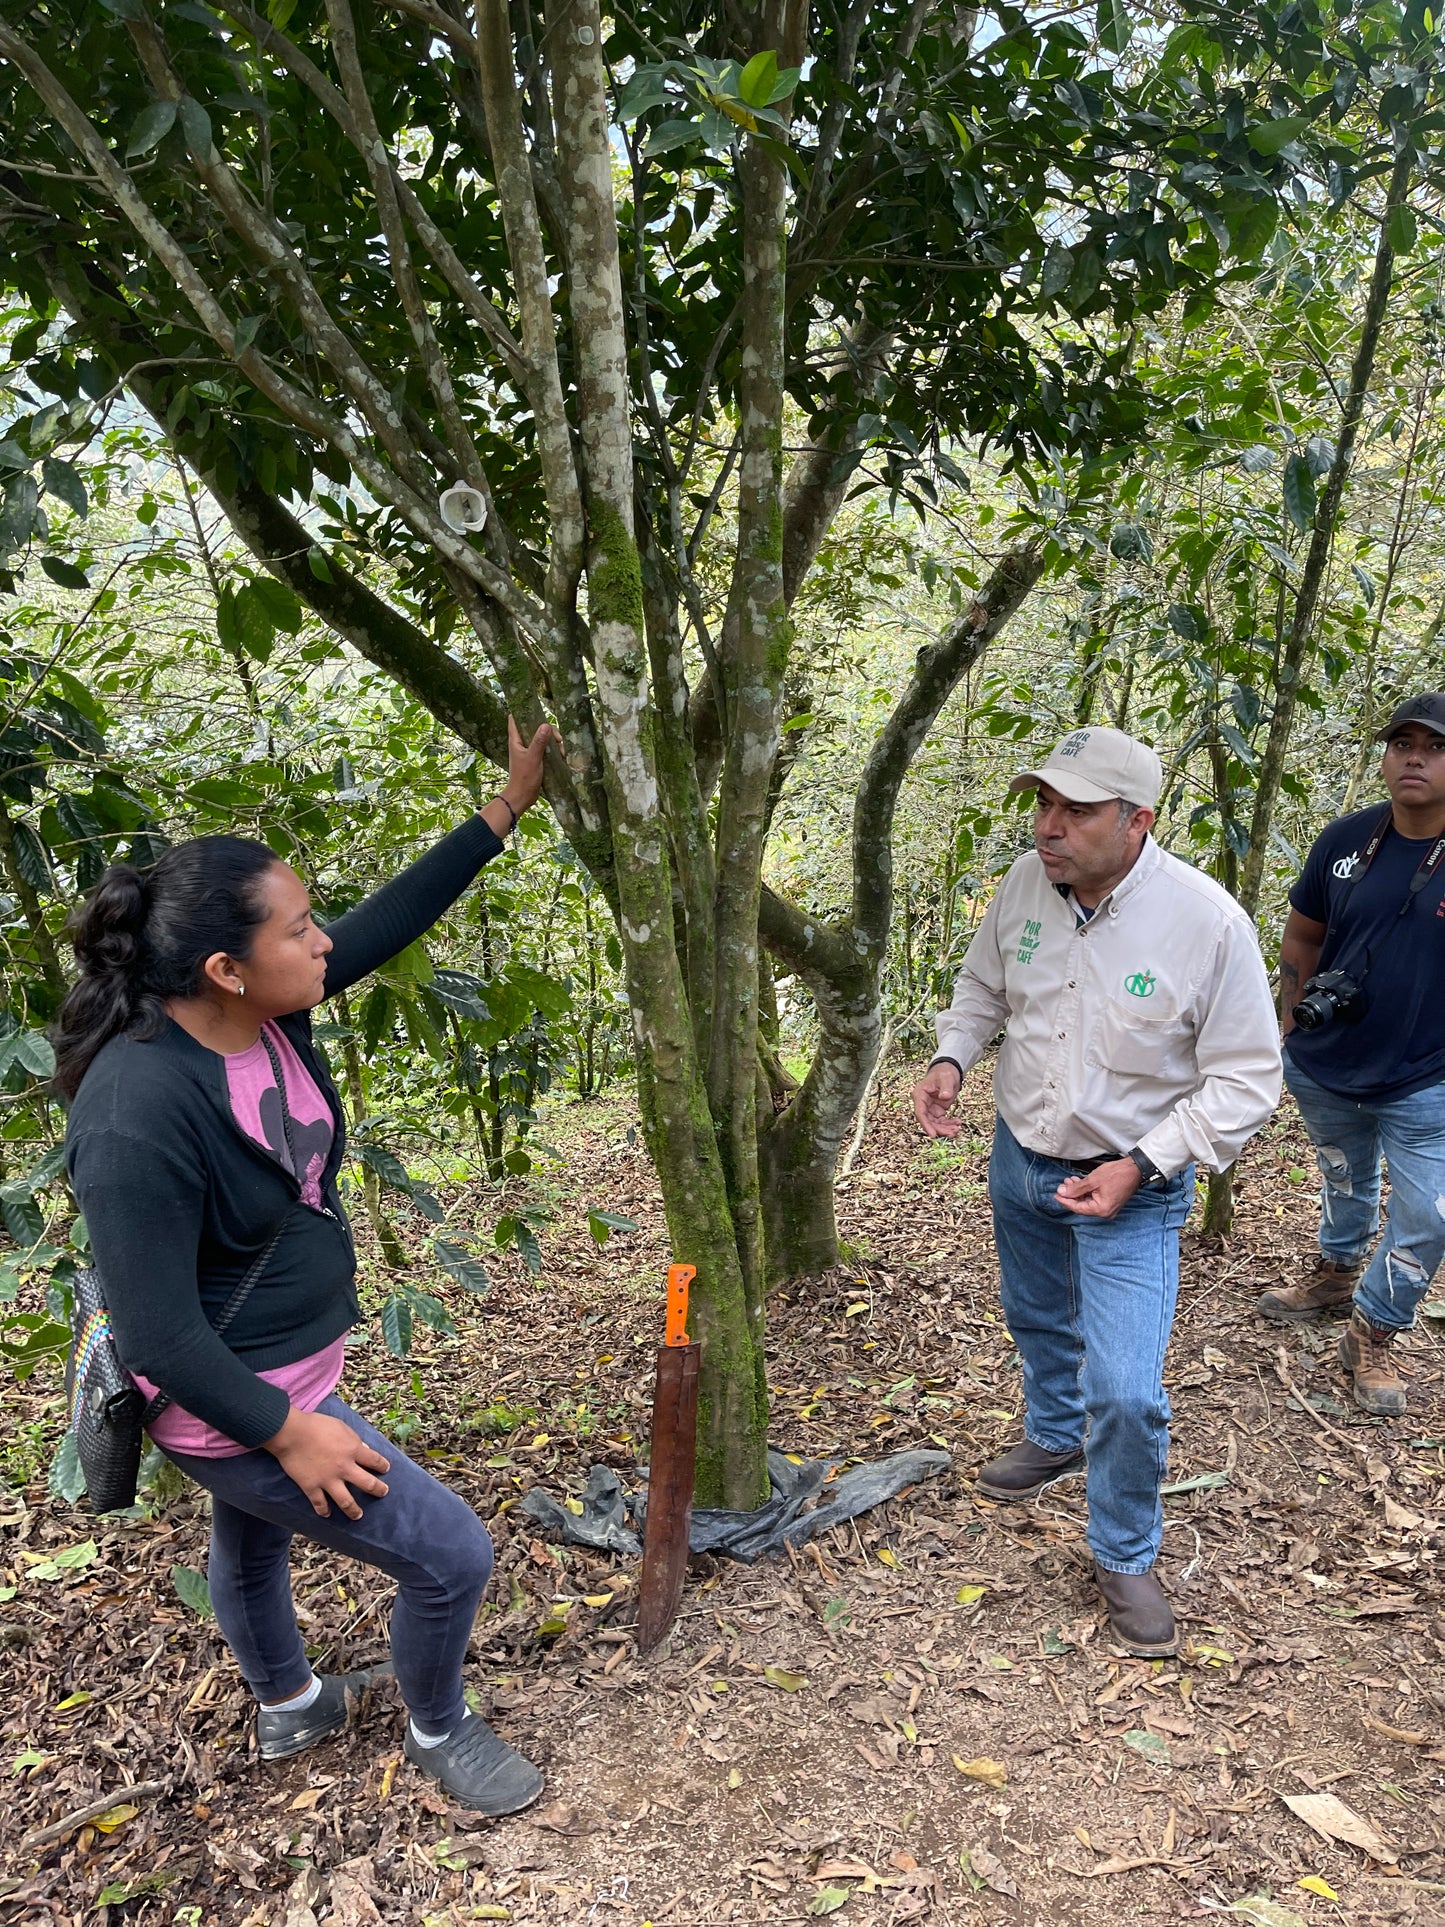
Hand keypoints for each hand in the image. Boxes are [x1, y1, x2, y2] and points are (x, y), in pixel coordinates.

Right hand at [265, 1408, 390, 1519]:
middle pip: (367, 1484)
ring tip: (358, 1515)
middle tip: (383, 1493)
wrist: (292, 1433)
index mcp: (353, 1450)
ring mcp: (328, 1480)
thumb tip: (365, 1449)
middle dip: (378, 1490)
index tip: (385, 1469)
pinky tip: (327, 1514)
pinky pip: (320, 1504)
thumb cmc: (316, 1424)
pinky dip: (323, 1510)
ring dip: (354, 1510)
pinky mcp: (311, 1487)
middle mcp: (344, 1467)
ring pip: (346, 1501)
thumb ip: (354, 1439)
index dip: (383, 1466)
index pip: (375, 1461)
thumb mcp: (341, 1426)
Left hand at [497, 714, 562, 819]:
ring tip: (562, 751)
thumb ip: (539, 741)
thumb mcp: (533, 758)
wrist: (522, 796)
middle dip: (548, 730)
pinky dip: (553, 750)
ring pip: (542, 738)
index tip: (535, 709)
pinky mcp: (535, 759)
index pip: (514, 718)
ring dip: (553, 742)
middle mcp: (521, 743)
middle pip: (534, 727)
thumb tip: (546, 725)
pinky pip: (545, 749)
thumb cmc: (524, 777)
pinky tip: (561, 756)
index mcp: (516, 740)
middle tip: (558, 740)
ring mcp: (528, 751)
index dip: (522, 711)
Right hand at [912, 1063, 962, 1138]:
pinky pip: (941, 1121)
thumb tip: (944, 1097)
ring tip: (956, 1129)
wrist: (948, 1071)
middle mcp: (923, 1103)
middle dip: (939, 1129)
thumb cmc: (944, 1072)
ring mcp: (930, 1108)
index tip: (933, 1134)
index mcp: (920, 1095)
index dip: (926, 1124)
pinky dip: (949, 1124)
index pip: (920, 1112)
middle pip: (928, 1121)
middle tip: (951, 1133)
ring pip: (935, 1123)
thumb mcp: (946, 1078)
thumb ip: (946, 1087)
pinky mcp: (937, 1110)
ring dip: (945, 1128)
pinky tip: (957, 1123)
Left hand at [1055, 1157, 1142, 1219]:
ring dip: (1078, 1191)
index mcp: (1101, 1209)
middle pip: (1082, 1205)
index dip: (1065, 1201)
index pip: (1078, 1208)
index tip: (1056, 1195)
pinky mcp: (1111, 1201)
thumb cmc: (1117, 1174)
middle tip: (1063, 1185)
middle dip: (1072, 1194)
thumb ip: (1076, 1188)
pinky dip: (1087, 1191)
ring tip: (1070, 1181)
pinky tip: (1080, 1182)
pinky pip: (1095, 1198)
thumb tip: (1063, 1192)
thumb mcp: (1093, 1180)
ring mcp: (1109, 1207)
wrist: (1135, 1169)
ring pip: (1088, 1201)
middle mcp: (1105, 1212)